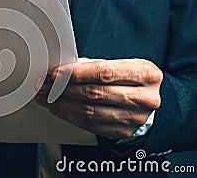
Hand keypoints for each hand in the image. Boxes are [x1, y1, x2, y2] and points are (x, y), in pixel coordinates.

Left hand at [35, 58, 161, 138]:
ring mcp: (134, 118)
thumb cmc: (133, 79)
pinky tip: (58, 108)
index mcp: (145, 74)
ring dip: (62, 104)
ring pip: (89, 111)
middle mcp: (143, 98)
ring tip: (46, 97)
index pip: (105, 73)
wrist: (152, 101)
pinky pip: (90, 125)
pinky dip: (69, 116)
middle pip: (95, 93)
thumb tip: (62, 68)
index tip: (55, 73)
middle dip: (63, 89)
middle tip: (44, 85)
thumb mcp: (121, 64)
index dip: (76, 73)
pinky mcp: (122, 131)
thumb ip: (93, 65)